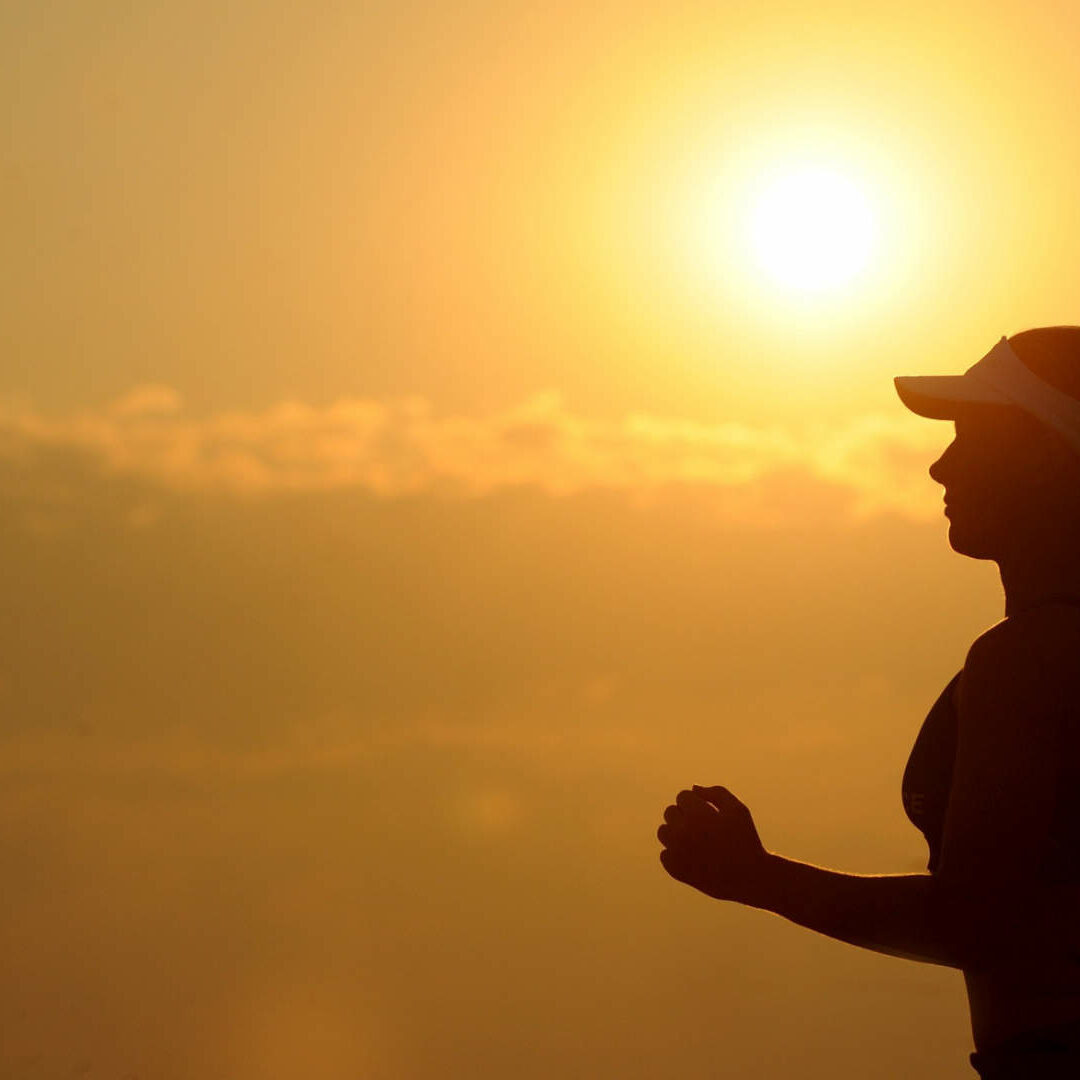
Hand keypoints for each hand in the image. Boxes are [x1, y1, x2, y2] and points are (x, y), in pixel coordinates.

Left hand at [657, 785, 771, 903]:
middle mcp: (683, 832)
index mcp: (697, 815)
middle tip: (704, 828)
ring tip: (697, 842)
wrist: (749, 878)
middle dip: (685, 816)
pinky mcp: (675, 870)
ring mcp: (677, 852)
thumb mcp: (737, 810)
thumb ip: (716, 792)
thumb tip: (693, 788)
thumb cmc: (745, 839)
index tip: (709, 814)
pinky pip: (665, 854)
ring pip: (663, 832)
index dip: (696, 803)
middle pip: (670, 812)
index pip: (682, 796)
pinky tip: (695, 858)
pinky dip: (676, 855)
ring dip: (676, 833)